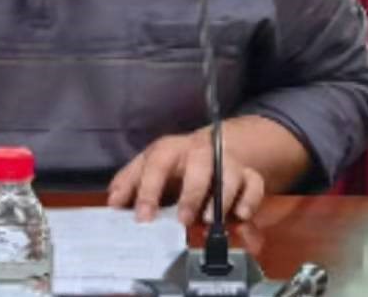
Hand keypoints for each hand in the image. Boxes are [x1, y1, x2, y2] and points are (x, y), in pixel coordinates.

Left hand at [107, 128, 264, 225]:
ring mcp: (227, 162)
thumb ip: (130, 183)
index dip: (148, 189)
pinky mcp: (249, 175)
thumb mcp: (150, 166)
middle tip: (182, 220)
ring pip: (230, 173)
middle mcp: (200, 151)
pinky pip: (255, 184)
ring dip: (222, 198)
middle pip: (199, 163)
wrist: (217, 145)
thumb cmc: (176, 162)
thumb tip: (112, 202)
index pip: (157, 162)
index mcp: (171, 149)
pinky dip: (250, 201)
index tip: (142, 217)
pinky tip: (240, 217)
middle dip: (191, 192)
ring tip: (209, 221)